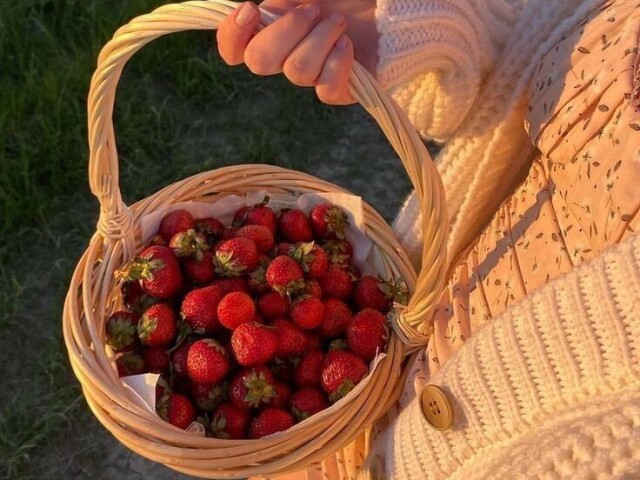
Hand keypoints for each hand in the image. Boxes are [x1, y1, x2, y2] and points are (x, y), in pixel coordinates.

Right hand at [216, 0, 377, 104]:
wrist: (389, 8)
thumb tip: (265, 5)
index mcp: (272, 29)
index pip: (233, 49)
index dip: (232, 35)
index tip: (250, 9)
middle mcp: (287, 56)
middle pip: (259, 62)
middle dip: (285, 31)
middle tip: (313, 9)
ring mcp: (313, 75)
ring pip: (297, 72)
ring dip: (319, 40)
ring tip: (339, 22)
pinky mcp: (339, 90)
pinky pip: (326, 90)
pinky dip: (337, 63)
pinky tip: (347, 45)